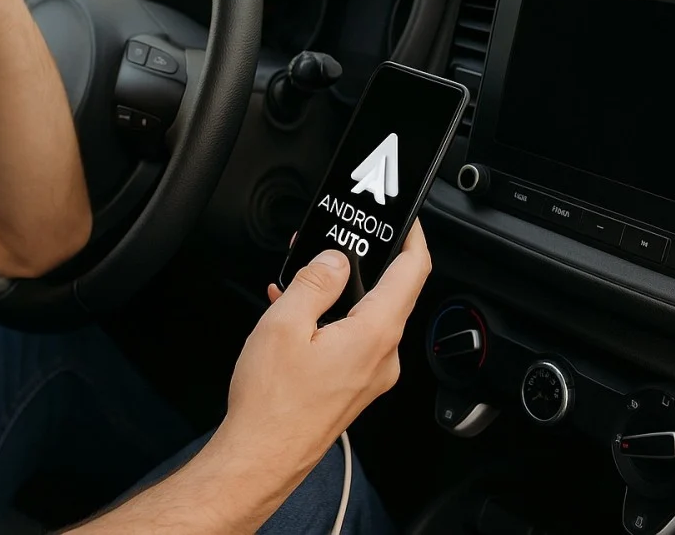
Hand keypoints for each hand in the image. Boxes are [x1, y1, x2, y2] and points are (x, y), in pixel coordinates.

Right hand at [224, 222, 431, 474]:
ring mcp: (370, 375)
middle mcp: (382, 356)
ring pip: (364, 316)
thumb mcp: (285, 324)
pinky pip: (350, 339)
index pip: (413, 272)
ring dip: (335, 293)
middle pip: (388, 292)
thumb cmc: (272, 404)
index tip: (405, 218)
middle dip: (359, 263)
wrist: (261, 457)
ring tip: (297, 281)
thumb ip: (315, 282)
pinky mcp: (353, 387)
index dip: (412, 237)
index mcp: (375, 334)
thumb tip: (335, 259)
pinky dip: (328, 320)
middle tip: (331, 242)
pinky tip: (294, 314)